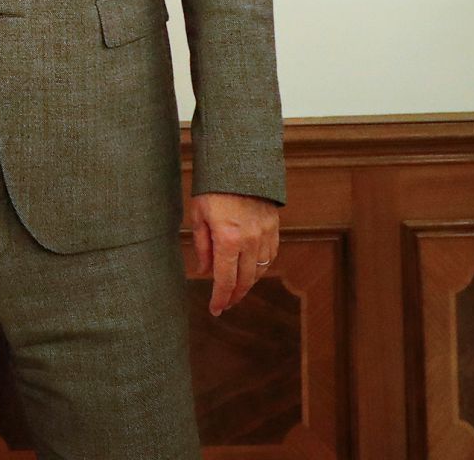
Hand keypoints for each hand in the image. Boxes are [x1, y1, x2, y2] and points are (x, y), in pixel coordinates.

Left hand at [191, 192, 279, 315]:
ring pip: (259, 271)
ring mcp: (265, 236)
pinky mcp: (274, 229)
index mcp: (228, 238)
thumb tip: (204, 271)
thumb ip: (202, 246)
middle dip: (234, 296)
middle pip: (245, 281)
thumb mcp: (198, 214)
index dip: (220, 298)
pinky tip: (251, 270)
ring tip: (236, 289)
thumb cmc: (213, 187)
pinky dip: (260, 267)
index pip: (225, 280)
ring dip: (248, 284)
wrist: (239, 163)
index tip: (215, 310)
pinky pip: (270, 257)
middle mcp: (250, 241)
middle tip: (225, 304)